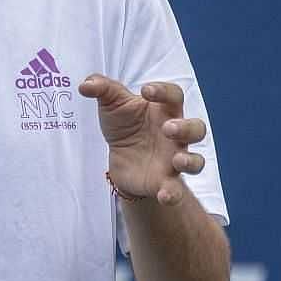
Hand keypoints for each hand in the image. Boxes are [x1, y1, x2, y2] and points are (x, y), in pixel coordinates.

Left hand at [77, 75, 207, 205]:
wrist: (122, 159)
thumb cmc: (125, 125)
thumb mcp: (111, 104)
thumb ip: (101, 89)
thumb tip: (85, 85)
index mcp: (164, 110)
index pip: (174, 95)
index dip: (163, 91)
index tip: (145, 91)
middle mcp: (175, 136)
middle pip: (195, 129)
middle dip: (185, 128)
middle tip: (168, 128)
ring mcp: (173, 159)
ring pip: (195, 161)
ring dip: (190, 161)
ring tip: (177, 161)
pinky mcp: (164, 182)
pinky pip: (176, 189)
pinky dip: (173, 194)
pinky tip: (165, 196)